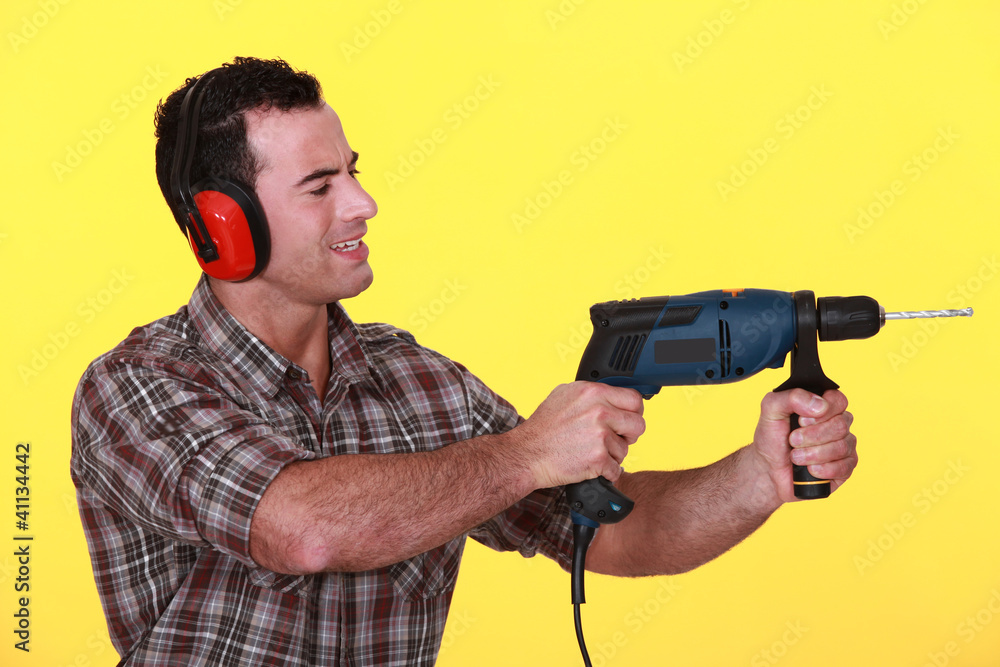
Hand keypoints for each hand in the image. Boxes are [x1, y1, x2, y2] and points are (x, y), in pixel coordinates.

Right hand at [512, 382, 644, 489]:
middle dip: (629, 435)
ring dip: (612, 455)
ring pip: (626, 449)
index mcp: (593, 392)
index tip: (628, 419)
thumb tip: (613, 394)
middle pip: (638, 425)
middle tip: (614, 439)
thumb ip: (591, 393)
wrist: (527, 454)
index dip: (634, 412)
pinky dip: (605, 472)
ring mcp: (600, 435)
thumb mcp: (564, 395)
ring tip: (590, 451)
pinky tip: (590, 464)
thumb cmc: (543, 428)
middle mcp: (599, 411)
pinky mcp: (598, 459)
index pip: (634, 399)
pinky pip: (616, 469)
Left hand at [751, 388, 857, 503]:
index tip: (801, 421)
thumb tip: (819, 405)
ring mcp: (844, 445)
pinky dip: (822, 469)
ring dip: (813, 454)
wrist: (768, 469)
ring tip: (795, 456)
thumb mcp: (771, 410)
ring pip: (842, 447)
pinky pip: (845, 467)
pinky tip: (810, 469)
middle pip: (840, 425)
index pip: (838, 400)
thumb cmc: (772, 438)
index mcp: (823, 405)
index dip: (822, 412)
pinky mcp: (845, 467)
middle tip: (793, 440)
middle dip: (812, 436)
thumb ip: (791, 397)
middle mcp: (837, 423)